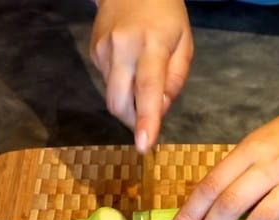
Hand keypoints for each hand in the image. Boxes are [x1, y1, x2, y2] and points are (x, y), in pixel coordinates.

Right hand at [90, 0, 192, 152]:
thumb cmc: (166, 15)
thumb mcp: (184, 42)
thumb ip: (175, 79)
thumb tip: (160, 110)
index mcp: (152, 45)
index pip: (147, 89)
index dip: (146, 120)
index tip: (144, 145)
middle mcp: (122, 48)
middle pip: (120, 102)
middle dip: (133, 121)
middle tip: (148, 124)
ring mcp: (103, 50)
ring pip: (112, 96)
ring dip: (128, 104)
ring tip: (142, 85)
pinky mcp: (93, 52)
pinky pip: (107, 82)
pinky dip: (121, 86)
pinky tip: (130, 67)